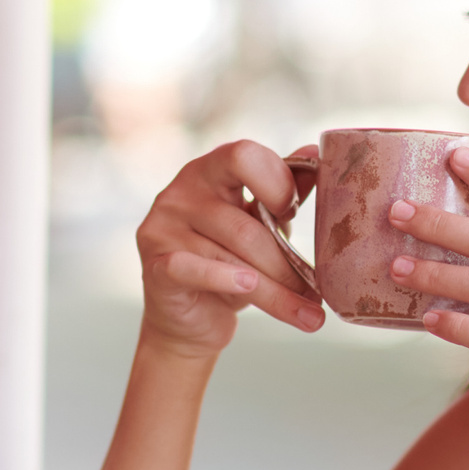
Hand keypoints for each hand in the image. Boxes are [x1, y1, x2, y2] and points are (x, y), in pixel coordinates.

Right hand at [135, 141, 325, 357]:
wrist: (193, 317)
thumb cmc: (231, 261)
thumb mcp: (262, 223)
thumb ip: (284, 189)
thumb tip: (313, 152)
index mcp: (209, 170)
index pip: (244, 156)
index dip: (277, 183)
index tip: (294, 213)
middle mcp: (180, 192)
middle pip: (243, 224)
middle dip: (285, 264)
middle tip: (314, 290)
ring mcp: (162, 228)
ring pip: (231, 258)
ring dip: (275, 291)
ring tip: (306, 312)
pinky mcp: (154, 267)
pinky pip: (195, 270)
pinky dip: (226, 280)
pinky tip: (248, 288)